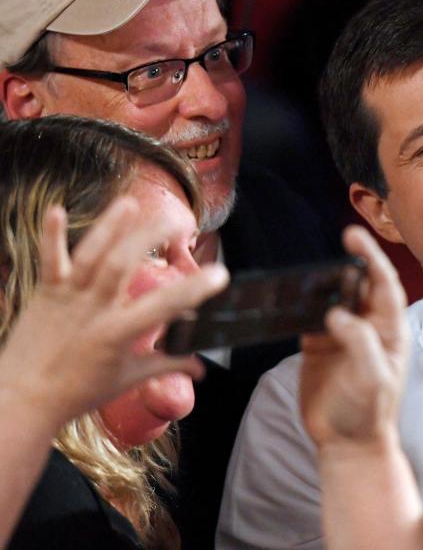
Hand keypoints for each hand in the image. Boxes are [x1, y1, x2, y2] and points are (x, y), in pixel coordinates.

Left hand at [0, 199, 228, 428]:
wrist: (22, 401)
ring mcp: (68, 297)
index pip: (164, 307)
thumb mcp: (128, 378)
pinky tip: (55, 208)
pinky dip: (50, 235)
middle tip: (178, 219)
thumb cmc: (77, 393)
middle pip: (123, 263)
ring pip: (91, 255)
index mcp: (118, 333)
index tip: (219, 274)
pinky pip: (49, 260)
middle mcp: (94, 309)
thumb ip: (166, 365)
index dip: (194, 289)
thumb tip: (199, 367)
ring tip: (131, 203)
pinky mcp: (45, 292)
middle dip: (150, 236)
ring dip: (110, 226)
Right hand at [299, 225, 409, 449]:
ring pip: (332, 296)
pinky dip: (300, 304)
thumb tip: (338, 313)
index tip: (356, 237)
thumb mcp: (373, 379)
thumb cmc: (369, 412)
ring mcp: (341, 334)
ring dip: (322, 281)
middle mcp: (367, 326)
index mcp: (389, 330)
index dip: (372, 258)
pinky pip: (308, 315)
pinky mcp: (317, 344)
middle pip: (358, 284)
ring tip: (310, 267)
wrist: (347, 443)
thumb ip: (360, 344)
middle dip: (350, 260)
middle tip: (340, 238)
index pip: (384, 285)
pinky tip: (289, 293)